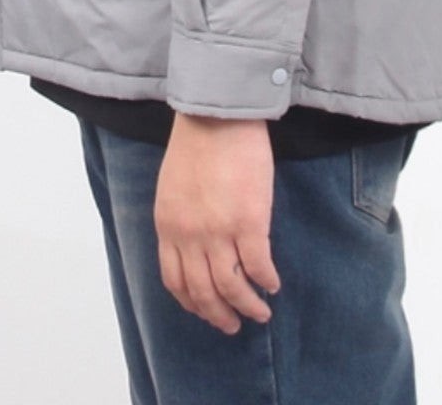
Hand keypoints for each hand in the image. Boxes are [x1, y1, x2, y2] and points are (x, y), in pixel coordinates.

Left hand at [153, 112, 281, 333]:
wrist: (216, 116)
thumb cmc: (196, 143)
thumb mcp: (172, 187)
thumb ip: (180, 218)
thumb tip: (195, 243)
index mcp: (168, 227)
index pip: (176, 281)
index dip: (192, 302)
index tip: (206, 310)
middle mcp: (190, 237)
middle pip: (203, 292)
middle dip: (219, 315)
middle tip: (232, 325)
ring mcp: (219, 232)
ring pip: (232, 287)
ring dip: (247, 306)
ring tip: (260, 313)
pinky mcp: (249, 222)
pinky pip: (258, 266)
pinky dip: (266, 281)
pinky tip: (273, 284)